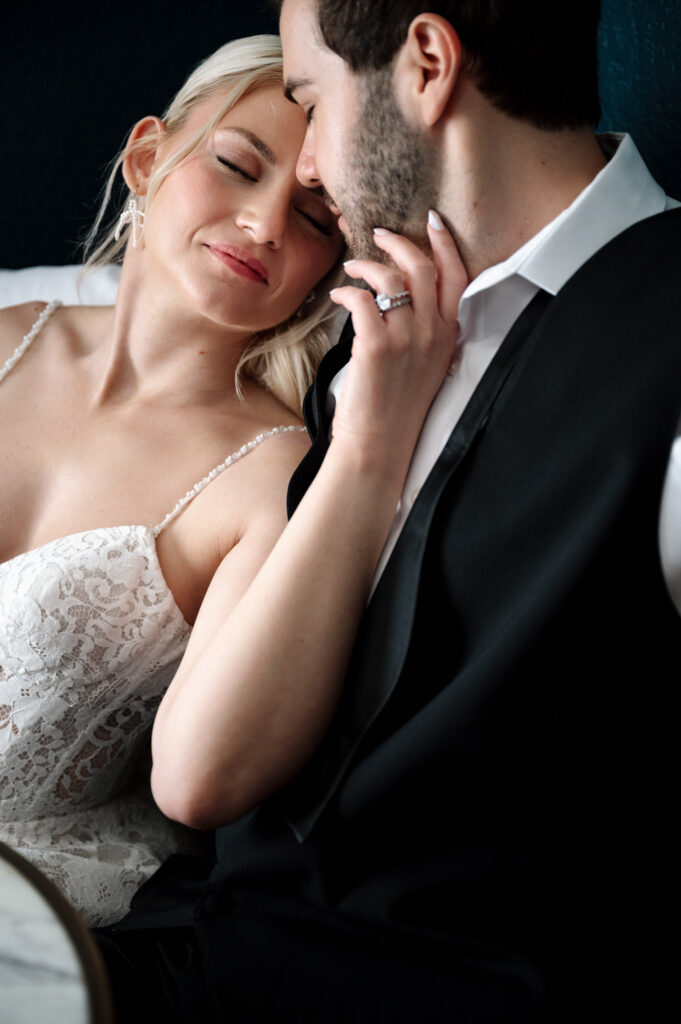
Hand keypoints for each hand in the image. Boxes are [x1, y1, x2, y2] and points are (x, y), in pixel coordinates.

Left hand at [328, 211, 466, 477]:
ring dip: (367, 266)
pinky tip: (339, 297)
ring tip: (352, 269)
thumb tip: (402, 297)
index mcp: (449, 337)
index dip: (445, 244)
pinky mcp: (376, 346)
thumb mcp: (425, 367)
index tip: (432, 221)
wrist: (379, 445)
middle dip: (399, 242)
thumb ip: (424, 332)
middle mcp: (433, 334)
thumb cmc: (396, 409)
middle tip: (378, 234)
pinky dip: (348, 292)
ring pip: (390, 279)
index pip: (458, 277)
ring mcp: (407, 340)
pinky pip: (362, 300)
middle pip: (423, 267)